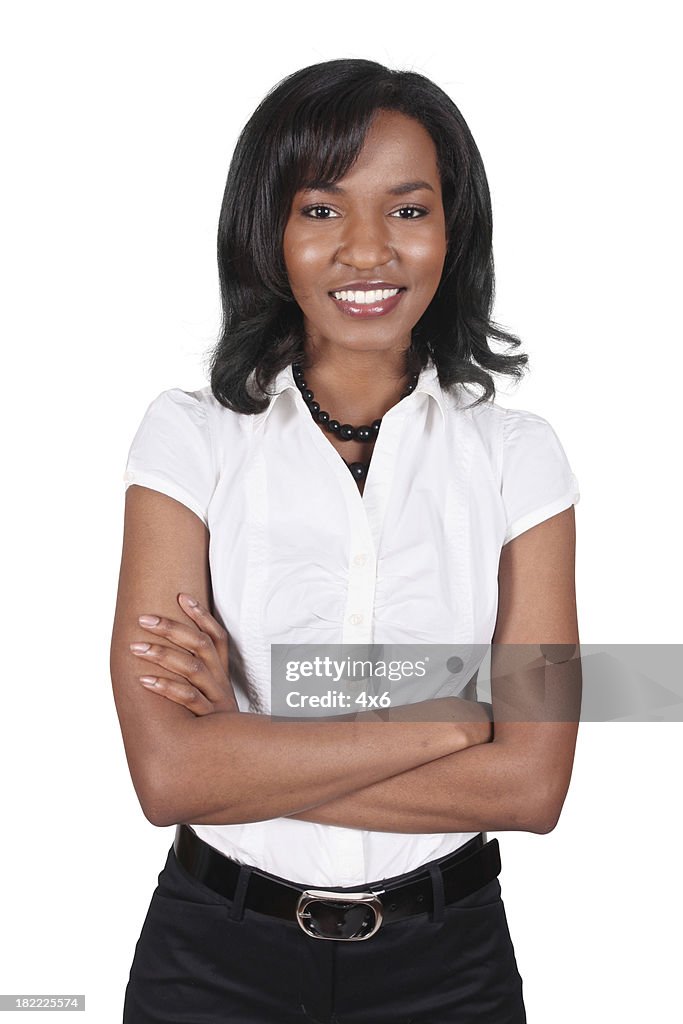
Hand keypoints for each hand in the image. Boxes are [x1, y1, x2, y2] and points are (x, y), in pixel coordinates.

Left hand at [130, 593, 237, 715]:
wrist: (236, 755)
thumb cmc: (214, 721)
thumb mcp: (211, 694)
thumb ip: (193, 673)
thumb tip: (162, 650)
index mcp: (221, 671)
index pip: (216, 635)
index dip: (201, 615)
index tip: (181, 596)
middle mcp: (219, 680)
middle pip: (200, 645)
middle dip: (172, 628)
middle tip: (144, 618)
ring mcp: (215, 698)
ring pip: (192, 668)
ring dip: (162, 655)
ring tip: (135, 647)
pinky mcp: (207, 718)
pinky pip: (186, 698)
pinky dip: (165, 687)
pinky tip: (144, 681)